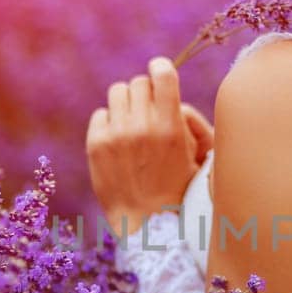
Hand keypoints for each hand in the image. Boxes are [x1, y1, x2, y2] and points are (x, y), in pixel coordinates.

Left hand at [86, 57, 212, 233]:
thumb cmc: (178, 190)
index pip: (163, 74)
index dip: (162, 67)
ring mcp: (116, 135)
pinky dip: (110, 123)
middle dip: (146, 93)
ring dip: (127, 104)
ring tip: (133, 123)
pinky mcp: (96, 144)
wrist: (147, 225)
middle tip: (150, 110)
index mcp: (171, 128)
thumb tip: (166, 91)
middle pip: (140, 82)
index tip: (160, 70)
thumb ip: (185, 120)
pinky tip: (118, 142)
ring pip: (118, 91)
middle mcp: (142, 127)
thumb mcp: (196, 156)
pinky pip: (101, 113)